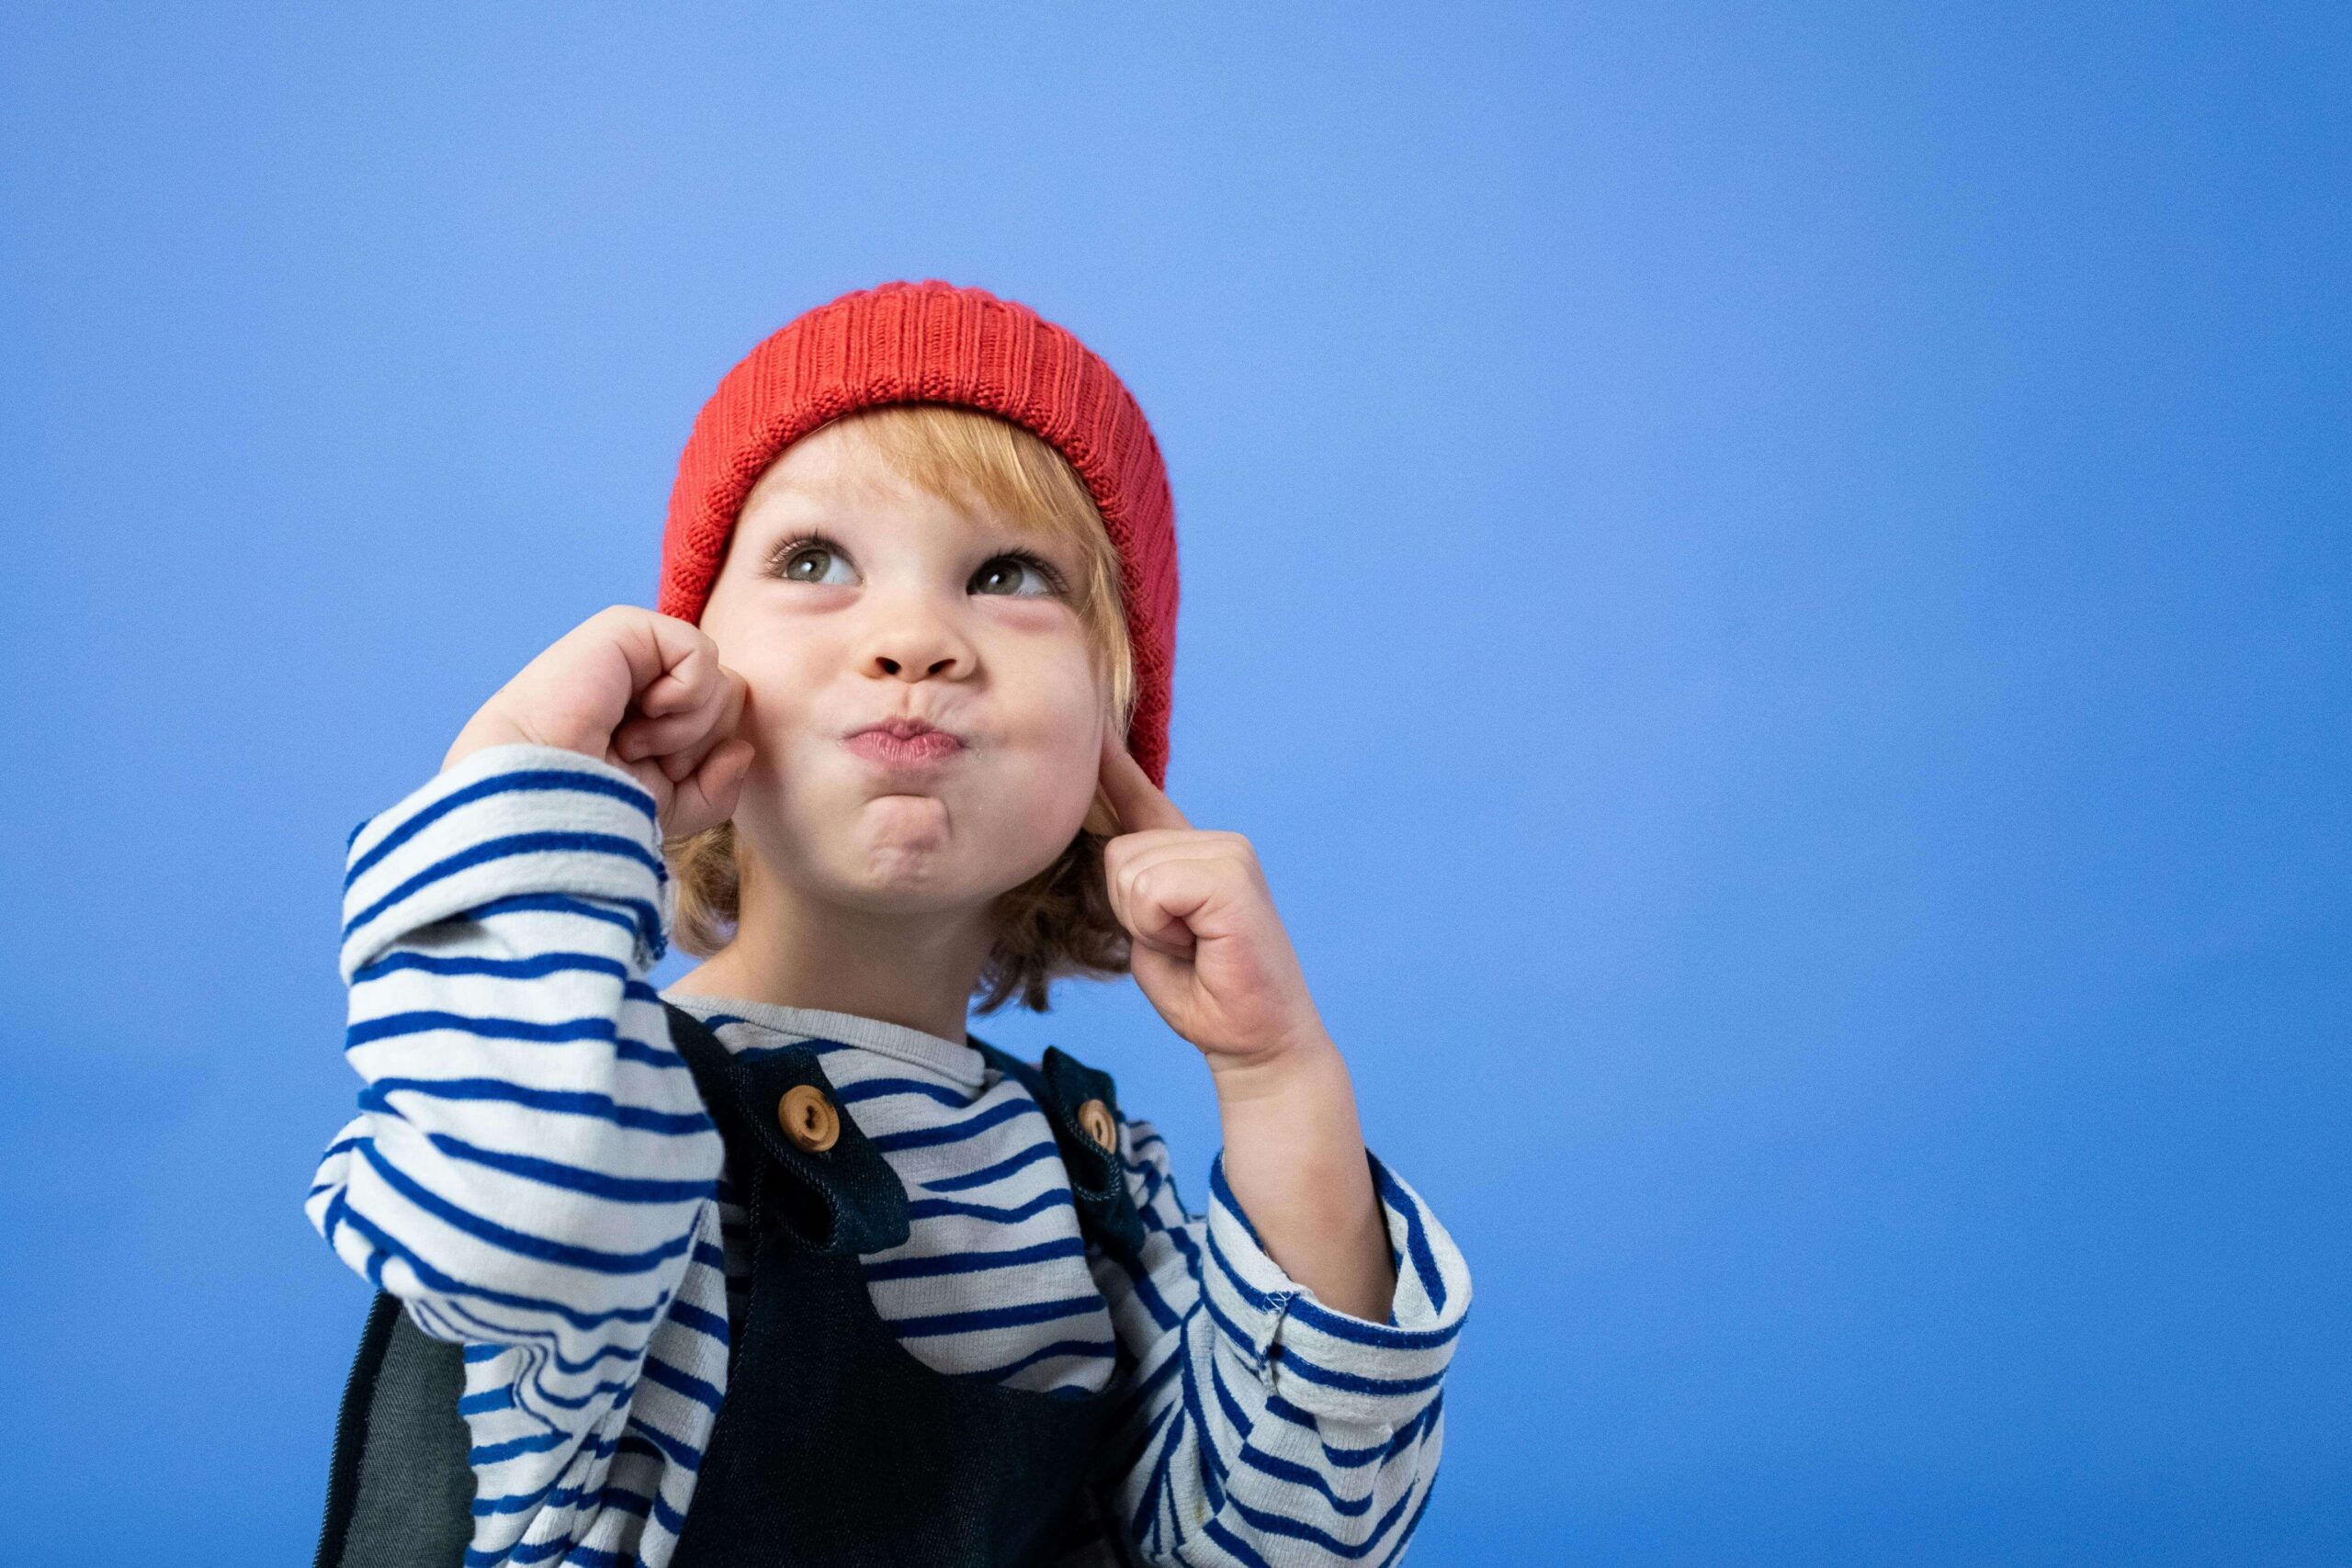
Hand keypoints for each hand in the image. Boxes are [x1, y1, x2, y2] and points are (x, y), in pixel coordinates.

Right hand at [442, 605, 753, 840]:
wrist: (540, 793)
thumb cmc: (593, 804)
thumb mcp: (670, 808)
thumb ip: (717, 786)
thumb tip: (742, 750)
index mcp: (649, 713)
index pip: (721, 721)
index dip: (702, 759)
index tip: (651, 777)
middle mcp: (644, 678)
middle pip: (729, 700)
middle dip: (697, 743)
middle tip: (640, 757)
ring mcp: (635, 651)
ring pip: (721, 681)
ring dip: (686, 728)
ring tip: (632, 739)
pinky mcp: (626, 628)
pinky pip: (701, 653)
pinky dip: (684, 696)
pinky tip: (643, 711)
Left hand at [1096, 730, 1330, 1071]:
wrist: (1255, 1042)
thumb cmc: (1203, 995)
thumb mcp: (1148, 931)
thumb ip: (1129, 883)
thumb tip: (1103, 841)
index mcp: (1191, 852)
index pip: (1139, 793)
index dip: (1108, 759)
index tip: (1086, 718)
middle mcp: (1214, 840)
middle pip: (1116, 848)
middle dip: (1128, 909)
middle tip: (1178, 944)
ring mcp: (1228, 852)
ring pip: (1129, 869)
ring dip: (1146, 924)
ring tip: (1190, 947)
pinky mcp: (1232, 876)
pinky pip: (1151, 887)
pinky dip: (1159, 927)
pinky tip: (1198, 945)